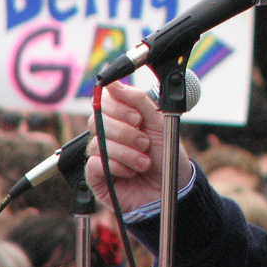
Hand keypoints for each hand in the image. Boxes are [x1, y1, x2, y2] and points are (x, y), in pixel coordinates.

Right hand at [85, 81, 194, 211]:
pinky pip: (93, 164)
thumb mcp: (157, 121)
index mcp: (120, 118)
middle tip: (145, 142)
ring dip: (126, 152)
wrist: (173, 186)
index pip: (103, 102)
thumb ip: (136, 98)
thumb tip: (111, 81)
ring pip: (97, 143)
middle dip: (126, 133)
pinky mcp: (96, 177)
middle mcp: (107, 135)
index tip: (137, 118)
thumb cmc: (166, 153)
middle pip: (97, 121)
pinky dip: (115, 166)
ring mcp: (100, 155)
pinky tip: (130, 172)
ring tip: (144, 162)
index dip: (117, 107)